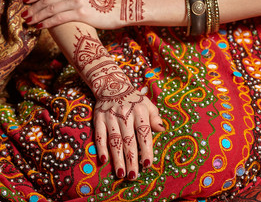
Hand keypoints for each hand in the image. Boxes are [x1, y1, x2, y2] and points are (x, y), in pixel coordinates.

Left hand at [22, 0, 123, 29]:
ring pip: (51, 8)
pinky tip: (40, 26)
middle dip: (33, 7)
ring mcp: (77, 0)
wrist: (122, 9)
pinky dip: (47, 22)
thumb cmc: (104, 1)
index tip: (25, 1)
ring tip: (29, 22)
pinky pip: (59, 18)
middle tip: (24, 15)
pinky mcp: (81, 13)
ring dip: (37, 16)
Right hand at [91, 65, 164, 179]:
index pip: (144, 133)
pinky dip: (101, 148)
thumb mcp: (147, 104)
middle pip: (129, 140)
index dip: (146, 149)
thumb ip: (155, 117)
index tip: (147, 164)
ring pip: (114, 140)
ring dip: (117, 158)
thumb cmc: (134, 99)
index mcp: (140, 112)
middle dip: (131, 159)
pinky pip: (100, 135)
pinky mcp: (99, 118)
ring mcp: (110, 117)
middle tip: (133, 176)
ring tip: (121, 173)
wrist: (111, 85)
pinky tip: (103, 160)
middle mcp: (125, 114)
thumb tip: (162, 129)